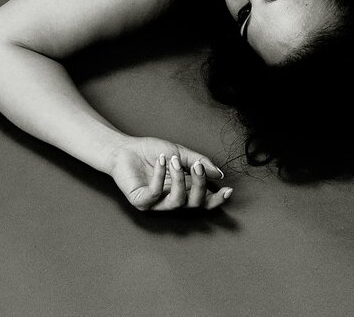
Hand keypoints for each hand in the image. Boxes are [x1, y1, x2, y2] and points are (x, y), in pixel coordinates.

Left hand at [108, 137, 231, 211]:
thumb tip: (218, 174)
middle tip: (198, 167)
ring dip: (179, 180)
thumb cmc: (152, 152)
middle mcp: (171, 200)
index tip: (228, 190)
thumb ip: (199, 162)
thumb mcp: (180, 152)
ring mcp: (156, 203)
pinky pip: (154, 194)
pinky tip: (161, 160)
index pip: (203, 201)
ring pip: (176, 201)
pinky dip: (159, 176)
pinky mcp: (141, 201)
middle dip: (200, 185)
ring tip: (174, 160)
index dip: (216, 199)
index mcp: (183, 190)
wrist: (125, 148)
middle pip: (194, 204)